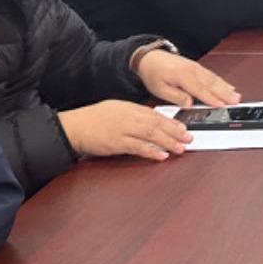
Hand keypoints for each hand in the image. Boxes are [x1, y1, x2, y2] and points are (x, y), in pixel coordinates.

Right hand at [59, 99, 191, 159]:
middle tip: (188, 138)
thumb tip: (148, 121)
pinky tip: (162, 155)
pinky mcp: (117, 142)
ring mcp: (123, 129)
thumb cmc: (92, 119)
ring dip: (168, 141)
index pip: (155, 114)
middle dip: (175, 131)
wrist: (74, 126)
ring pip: (151, 134)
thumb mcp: (115, 110)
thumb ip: (132, 115)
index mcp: (129, 107)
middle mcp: (129, 116)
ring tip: (180, 148)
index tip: (183, 128)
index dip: (171, 122)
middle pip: (157, 123)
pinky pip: (138, 147)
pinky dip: (152, 151)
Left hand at [137, 51, 240, 107]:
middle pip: (211, 83)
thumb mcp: (160, 89)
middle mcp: (192, 70)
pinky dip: (221, 81)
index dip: (211, 98)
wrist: (150, 58)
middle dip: (225, 92)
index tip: (221, 104)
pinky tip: (228, 87)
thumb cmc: (154, 73)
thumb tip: (189, 104)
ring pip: (214, 79)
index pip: (200, 89)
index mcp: (182, 75)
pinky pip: (212, 75)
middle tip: (236, 100)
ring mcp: (196, 68)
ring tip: (236, 95)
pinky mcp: (197, 68)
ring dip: (226, 87)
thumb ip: (176, 97)